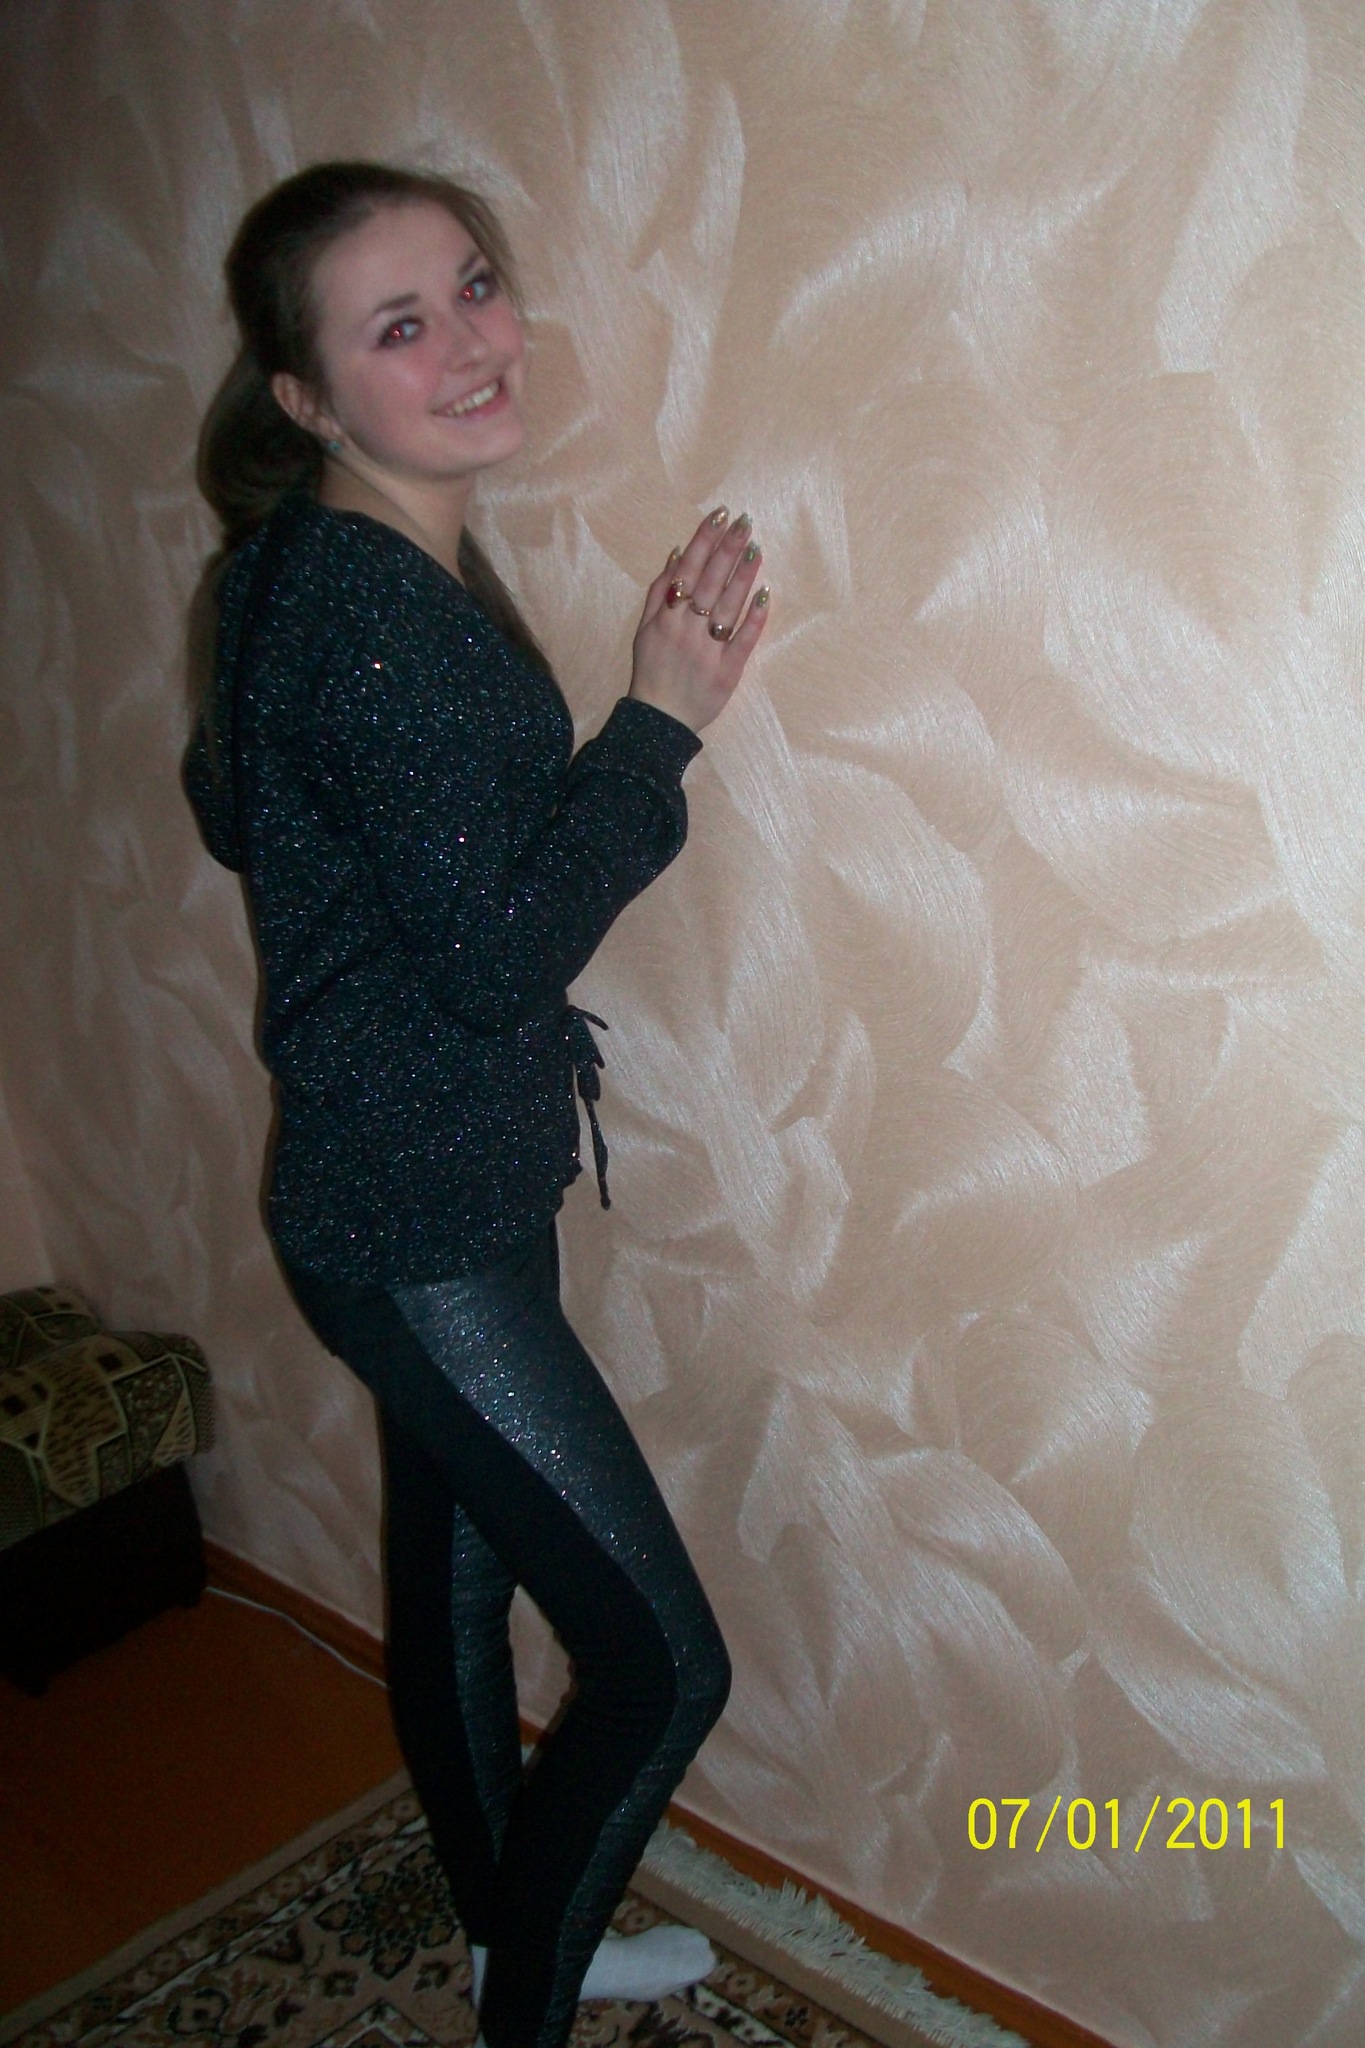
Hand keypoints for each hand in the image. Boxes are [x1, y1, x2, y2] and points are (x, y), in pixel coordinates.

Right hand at [628, 508, 769, 732]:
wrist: (659, 719)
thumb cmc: (651, 669)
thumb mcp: (643, 629)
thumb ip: (659, 591)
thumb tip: (678, 553)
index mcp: (666, 616)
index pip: (689, 568)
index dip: (705, 539)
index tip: (721, 515)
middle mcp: (686, 628)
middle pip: (711, 581)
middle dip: (728, 547)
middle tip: (746, 521)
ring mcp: (709, 649)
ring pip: (728, 605)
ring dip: (744, 574)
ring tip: (756, 547)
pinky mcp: (728, 671)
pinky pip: (744, 639)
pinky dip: (755, 616)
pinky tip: (765, 592)